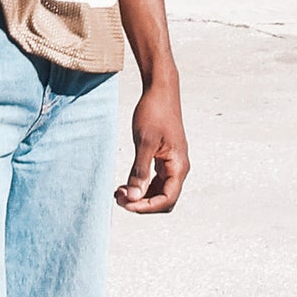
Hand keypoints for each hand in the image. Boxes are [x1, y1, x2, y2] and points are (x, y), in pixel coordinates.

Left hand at [116, 75, 187, 213]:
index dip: (146, 206)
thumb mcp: (144, 143)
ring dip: (139, 196)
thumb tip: (133, 197)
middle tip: (119, 198)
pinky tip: (124, 184)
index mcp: (178, 166)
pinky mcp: (163, 157)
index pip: (167, 199)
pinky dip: (140, 185)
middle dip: (142, 203)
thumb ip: (140, 171)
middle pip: (163, 199)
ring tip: (118, 192)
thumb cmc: (154, 112)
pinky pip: (154, 180)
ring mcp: (171, 163)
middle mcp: (178, 168)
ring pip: (157, 191)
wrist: (160, 90)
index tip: (126, 204)